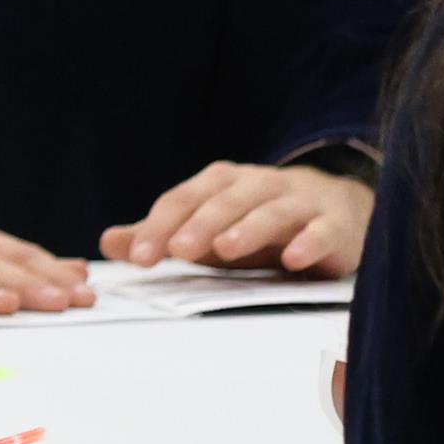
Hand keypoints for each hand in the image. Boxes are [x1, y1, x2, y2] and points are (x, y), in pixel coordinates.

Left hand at [102, 160, 374, 275]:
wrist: (336, 210)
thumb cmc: (257, 223)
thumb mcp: (207, 228)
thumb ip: (161, 235)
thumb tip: (107, 243)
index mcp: (219, 185)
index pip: (182, 201)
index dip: (159, 227)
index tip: (139, 257)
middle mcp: (256, 186)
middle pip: (223, 203)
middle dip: (199, 225)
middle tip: (178, 250)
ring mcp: (297, 203)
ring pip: (269, 212)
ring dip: (247, 230)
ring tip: (225, 250)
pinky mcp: (333, 224)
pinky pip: (321, 231)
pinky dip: (309, 242)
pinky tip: (294, 259)